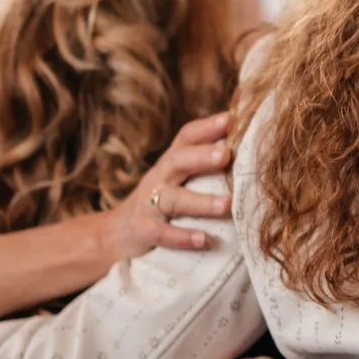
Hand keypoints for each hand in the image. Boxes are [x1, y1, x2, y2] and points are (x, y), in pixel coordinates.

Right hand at [96, 114, 235, 262]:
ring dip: (201, 202)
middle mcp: (159, 179)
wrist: (116, 233)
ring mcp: (149, 205)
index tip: (230, 119)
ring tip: (226, 204)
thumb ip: (202, 163)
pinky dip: (183, 237)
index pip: (186, 138)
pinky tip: (204, 239)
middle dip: (201, 156)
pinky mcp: (144, 231)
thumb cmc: (159, 201)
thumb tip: (242, 146)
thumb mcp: (176, 178)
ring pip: (173, 199)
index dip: (206, 127)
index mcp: (170, 163)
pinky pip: (163, 234)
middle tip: (226, 154)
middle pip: (177, 161)